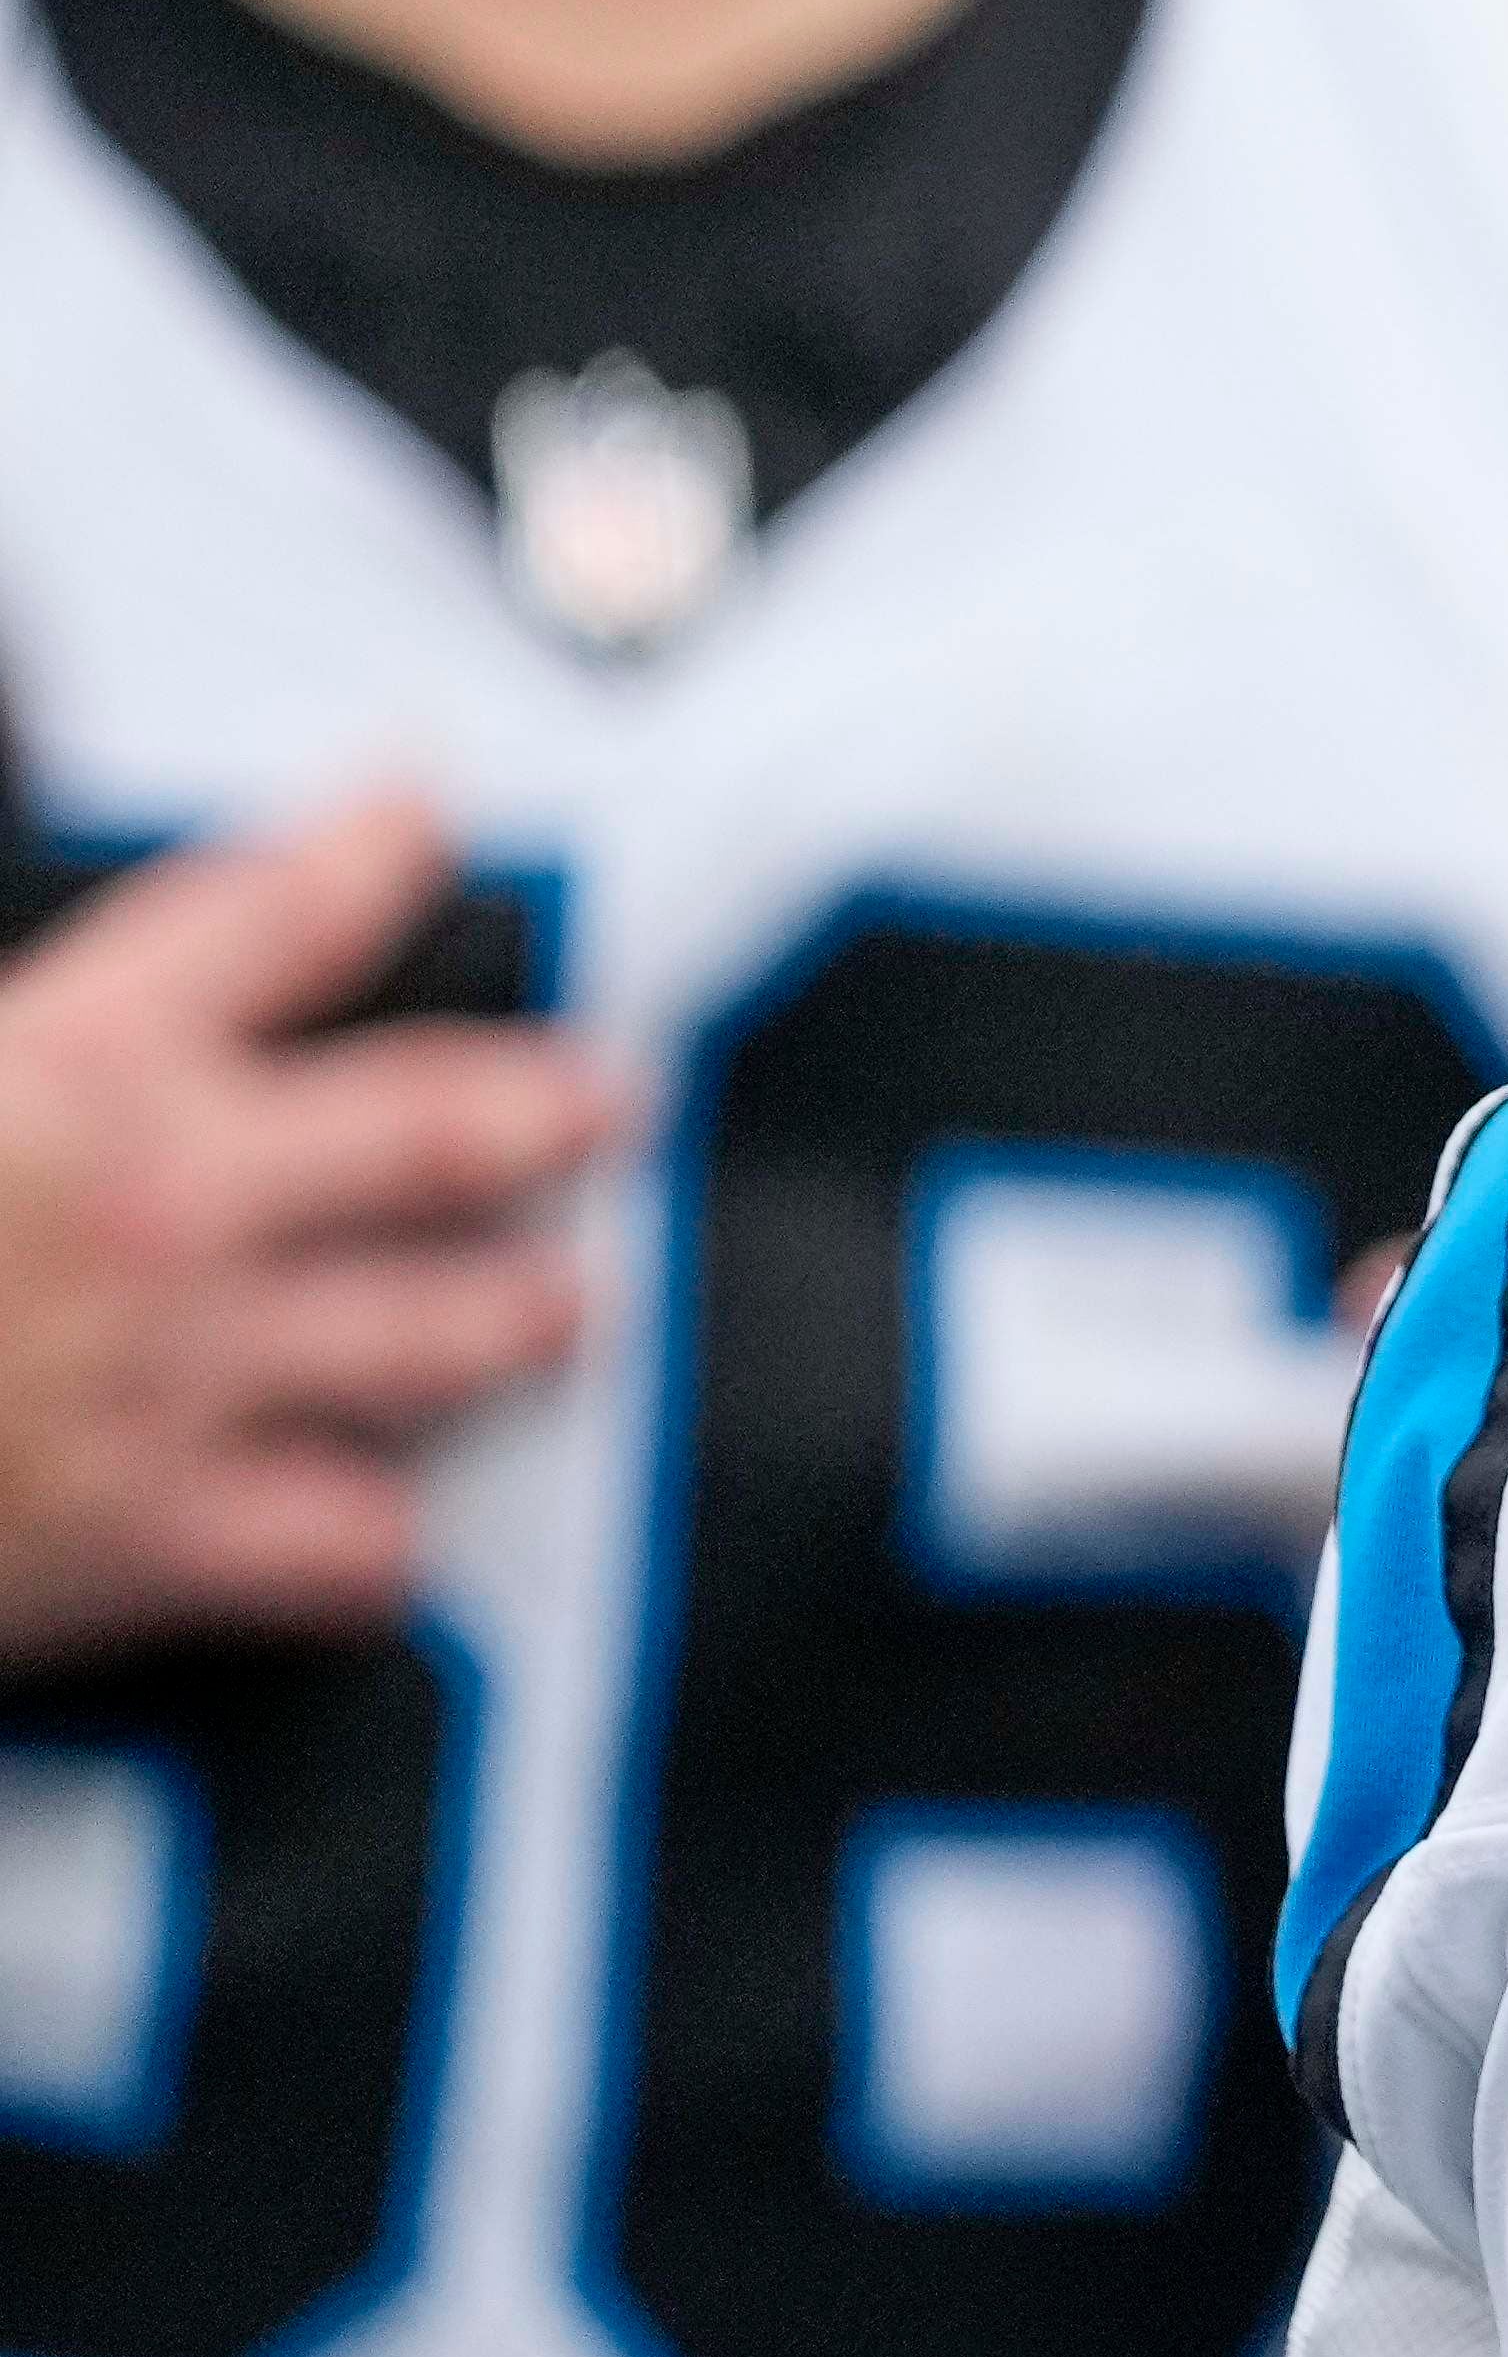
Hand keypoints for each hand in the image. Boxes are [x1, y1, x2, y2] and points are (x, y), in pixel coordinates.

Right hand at [0, 792, 611, 1665]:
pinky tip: (396, 1541)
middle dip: (546, 1105)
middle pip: (441, 1121)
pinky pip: (343, 1546)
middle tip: (601, 1099)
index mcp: (68, 1060)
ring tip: (560, 1307)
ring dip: (520, 1315)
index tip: (425, 810)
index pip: (273, 909)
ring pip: (449, 1328)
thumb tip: (59, 1023)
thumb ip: (12, 1038)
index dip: (372, 847)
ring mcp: (184, 1370)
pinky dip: (380, 1545)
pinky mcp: (157, 1536)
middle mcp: (167, 1200)